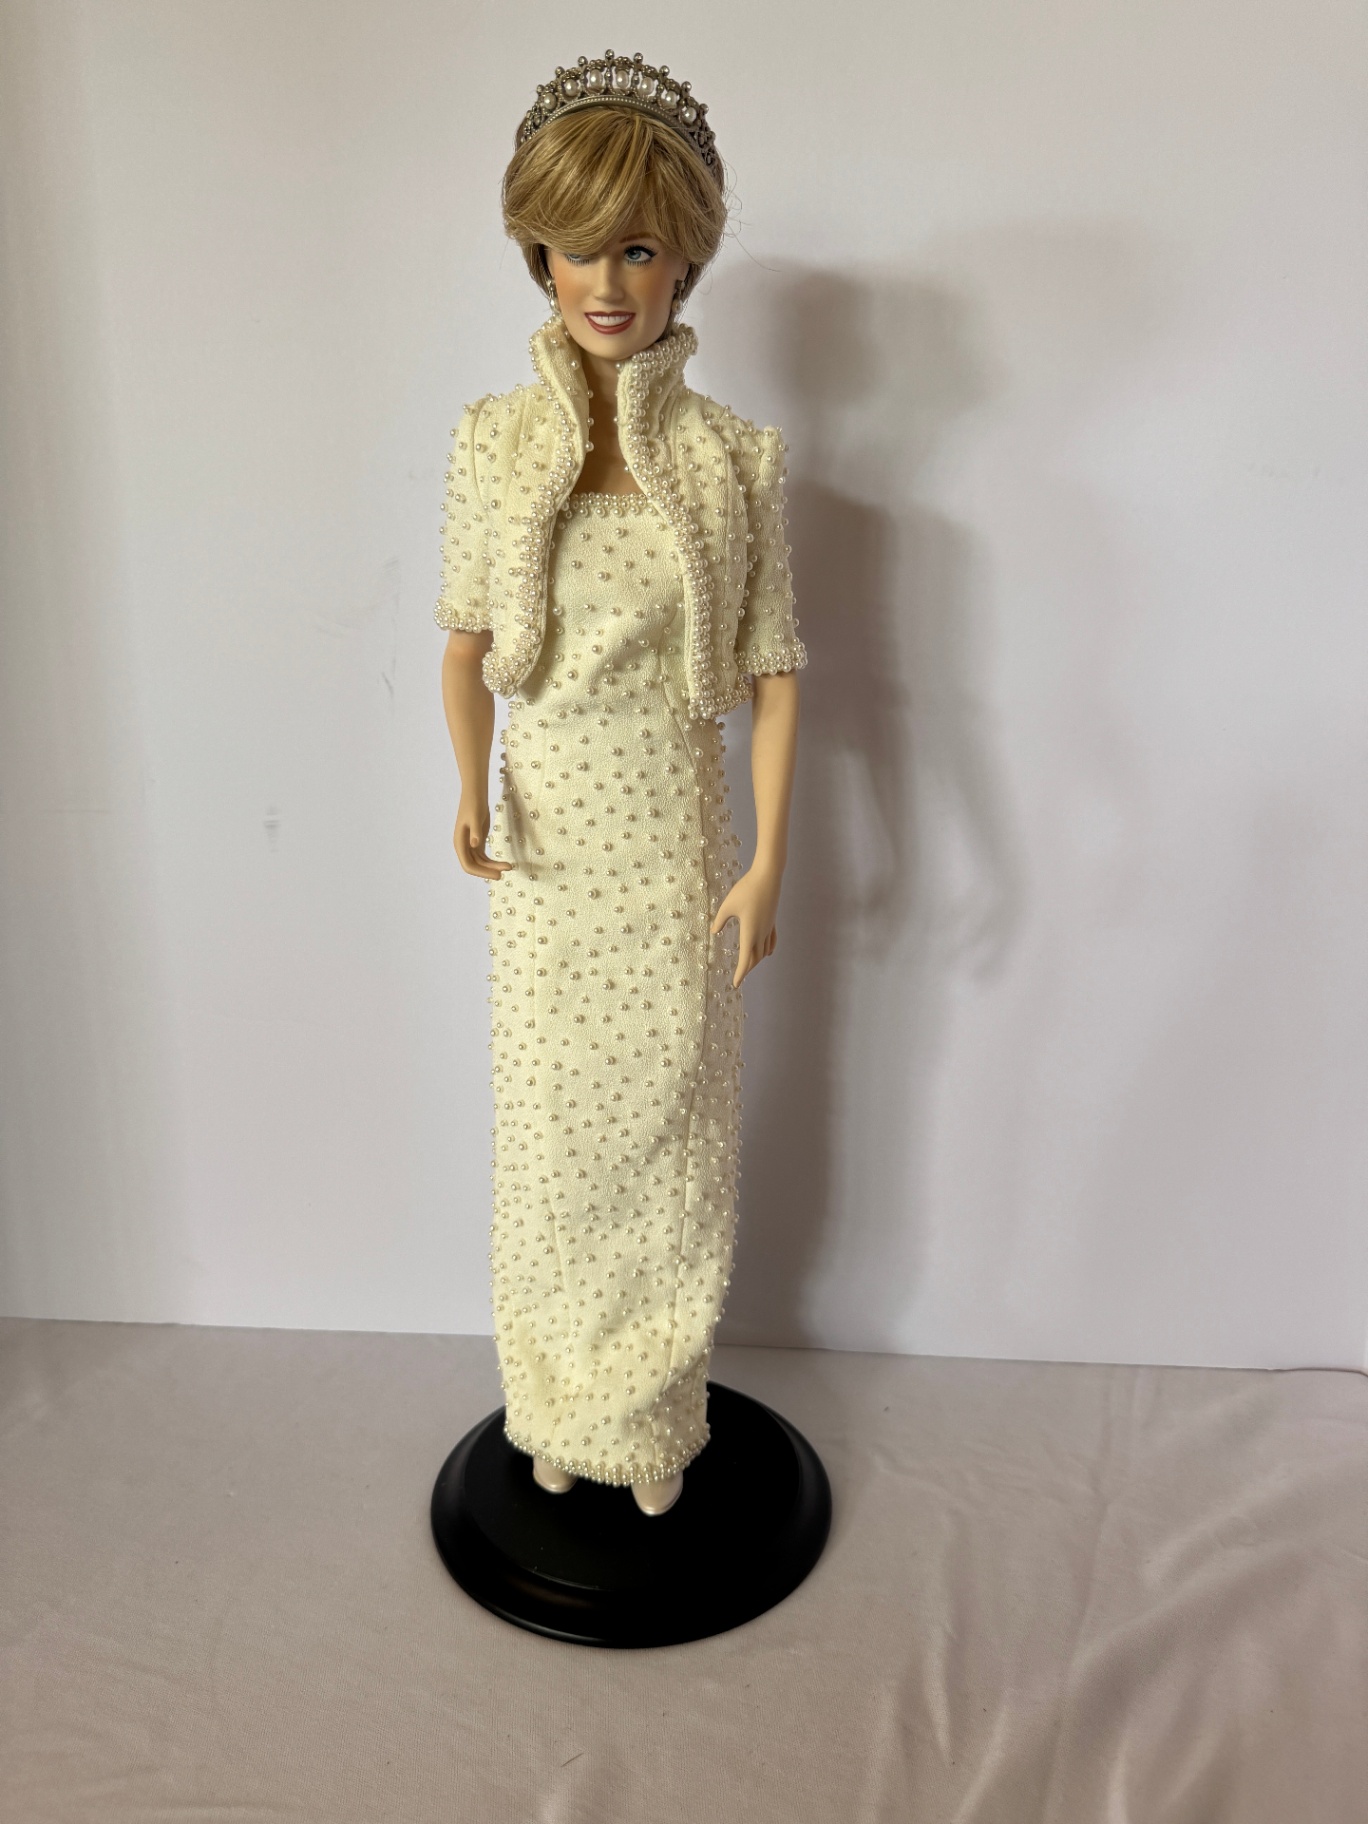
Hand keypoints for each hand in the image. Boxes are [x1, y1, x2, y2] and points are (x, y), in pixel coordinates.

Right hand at [454, 799, 512, 879]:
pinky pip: (483, 857)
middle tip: (506, 871)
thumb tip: (474, 845)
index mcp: (460, 843)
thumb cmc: (473, 803)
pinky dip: (492, 861)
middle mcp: (463, 847)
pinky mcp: (477, 841)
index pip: (468, 865)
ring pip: (480, 862)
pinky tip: (503, 862)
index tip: (498, 874)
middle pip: (475, 866)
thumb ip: (475, 831)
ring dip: (493, 867)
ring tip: (509, 866)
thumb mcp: (475, 817)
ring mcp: (470, 845)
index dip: (482, 872)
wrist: (475, 793)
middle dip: (489, 871)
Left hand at [711, 862, 781, 987]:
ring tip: (748, 965)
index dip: (740, 973)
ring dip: (756, 960)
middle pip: (755, 958)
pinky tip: (767, 953)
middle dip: (747, 969)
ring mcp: (768, 927)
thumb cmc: (746, 889)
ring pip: (764, 951)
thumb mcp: (728, 905)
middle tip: (739, 977)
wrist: (767, 876)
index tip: (735, 984)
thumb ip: (720, 920)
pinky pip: (771, 941)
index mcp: (749, 932)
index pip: (744, 959)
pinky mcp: (772, 921)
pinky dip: (768, 950)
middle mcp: (761, 933)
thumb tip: (713, 931)